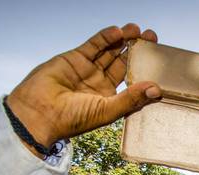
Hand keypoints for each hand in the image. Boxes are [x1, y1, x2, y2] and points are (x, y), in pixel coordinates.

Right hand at [7, 24, 160, 153]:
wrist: (40, 113)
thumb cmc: (73, 119)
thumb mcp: (107, 110)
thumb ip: (131, 99)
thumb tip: (157, 89)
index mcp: (109, 100)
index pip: (131, 82)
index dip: (144, 71)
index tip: (159, 62)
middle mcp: (99, 83)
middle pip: (123, 63)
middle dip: (137, 51)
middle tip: (152, 39)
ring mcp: (87, 69)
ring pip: (110, 51)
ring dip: (124, 40)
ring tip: (138, 31)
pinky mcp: (75, 57)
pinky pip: (94, 45)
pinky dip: (106, 37)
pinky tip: (118, 32)